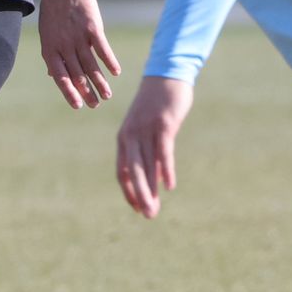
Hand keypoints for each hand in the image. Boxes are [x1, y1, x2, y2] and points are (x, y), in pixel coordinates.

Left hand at [38, 0, 121, 109]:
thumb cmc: (53, 12)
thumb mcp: (47, 35)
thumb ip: (52, 55)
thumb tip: (53, 76)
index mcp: (51, 49)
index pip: (60, 77)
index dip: (69, 92)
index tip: (77, 106)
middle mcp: (64, 46)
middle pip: (78, 75)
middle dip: (87, 92)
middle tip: (95, 105)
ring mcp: (79, 38)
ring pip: (91, 65)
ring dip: (100, 82)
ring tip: (107, 96)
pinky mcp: (92, 28)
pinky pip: (102, 49)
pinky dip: (109, 61)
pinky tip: (115, 73)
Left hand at [116, 75, 193, 218]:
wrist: (165, 76)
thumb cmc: (156, 107)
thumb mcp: (149, 131)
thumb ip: (150, 154)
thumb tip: (156, 180)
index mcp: (124, 139)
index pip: (122, 172)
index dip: (129, 192)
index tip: (137, 209)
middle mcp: (131, 136)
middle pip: (134, 172)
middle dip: (140, 196)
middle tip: (148, 216)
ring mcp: (146, 130)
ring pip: (147, 165)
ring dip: (151, 189)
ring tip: (155, 209)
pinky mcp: (163, 124)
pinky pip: (163, 151)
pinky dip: (166, 169)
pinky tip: (169, 186)